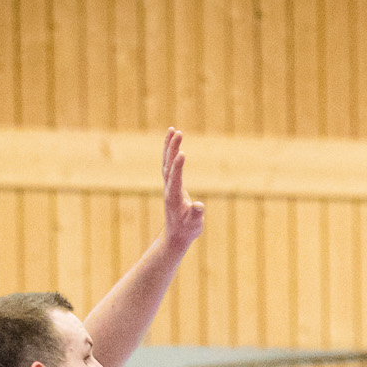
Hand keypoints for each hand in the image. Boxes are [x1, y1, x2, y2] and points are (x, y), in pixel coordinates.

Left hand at [159, 127, 204, 250]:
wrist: (176, 235)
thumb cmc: (187, 230)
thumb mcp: (194, 225)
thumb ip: (197, 215)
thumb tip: (199, 206)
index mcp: (174, 197)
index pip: (175, 178)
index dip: (178, 166)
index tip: (182, 152)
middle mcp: (169, 188)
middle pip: (168, 165)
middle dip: (172, 148)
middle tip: (177, 132)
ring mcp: (168, 185)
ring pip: (166, 162)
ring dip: (169, 146)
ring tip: (173, 130)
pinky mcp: (171, 184)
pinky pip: (169, 164)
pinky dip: (170, 152)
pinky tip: (174, 142)